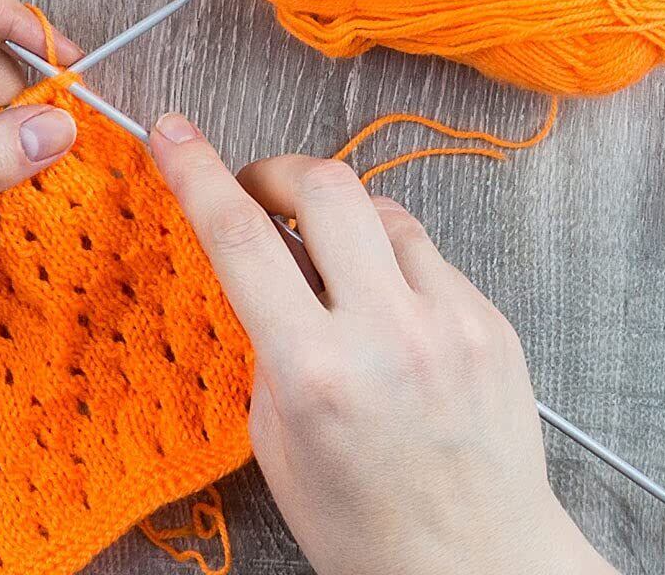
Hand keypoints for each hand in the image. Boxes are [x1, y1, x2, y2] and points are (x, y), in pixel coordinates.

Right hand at [150, 120, 616, 574]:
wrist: (484, 572)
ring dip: (341, 219)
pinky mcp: (490, 321)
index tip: (174, 133)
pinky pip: (427, 252)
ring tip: (331, 264)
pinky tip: (387, 310)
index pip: (239, 237)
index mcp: (317, 373)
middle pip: (323, 185)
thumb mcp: (277, 442)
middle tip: (259, 190)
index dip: (196, 171)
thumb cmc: (370, 530)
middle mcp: (387, 336)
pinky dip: (392, 262)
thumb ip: (266, 342)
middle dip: (277, 171)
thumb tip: (263, 263)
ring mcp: (449, 323)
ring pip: (380, 208)